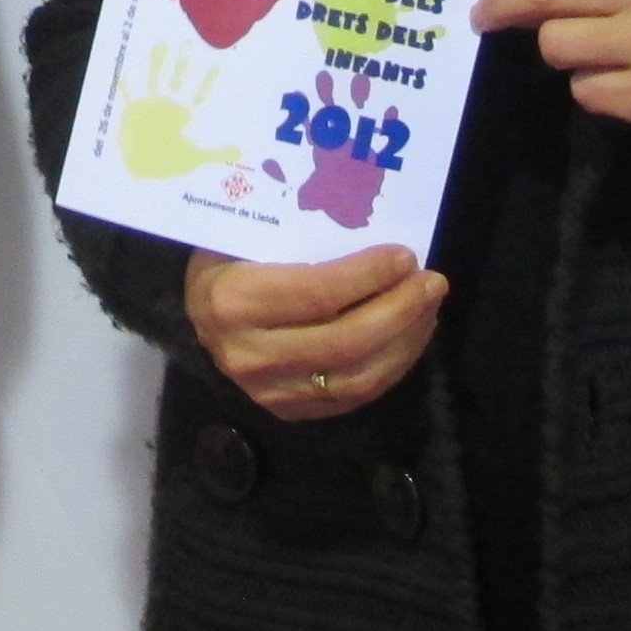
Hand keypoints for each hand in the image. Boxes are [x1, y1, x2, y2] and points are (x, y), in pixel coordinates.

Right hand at [183, 244, 446, 421]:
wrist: (198, 311)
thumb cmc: (228, 258)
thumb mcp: (246, 233)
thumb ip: (297, 232)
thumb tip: (369, 219)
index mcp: (233, 301)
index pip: (317, 294)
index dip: (369, 277)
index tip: (405, 256)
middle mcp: (248, 354)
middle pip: (345, 341)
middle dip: (399, 311)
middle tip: (432, 283)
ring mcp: (268, 391)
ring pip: (356, 378)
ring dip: (404, 342)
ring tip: (428, 308)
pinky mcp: (288, 411)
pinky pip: (353, 397)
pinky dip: (391, 367)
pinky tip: (408, 335)